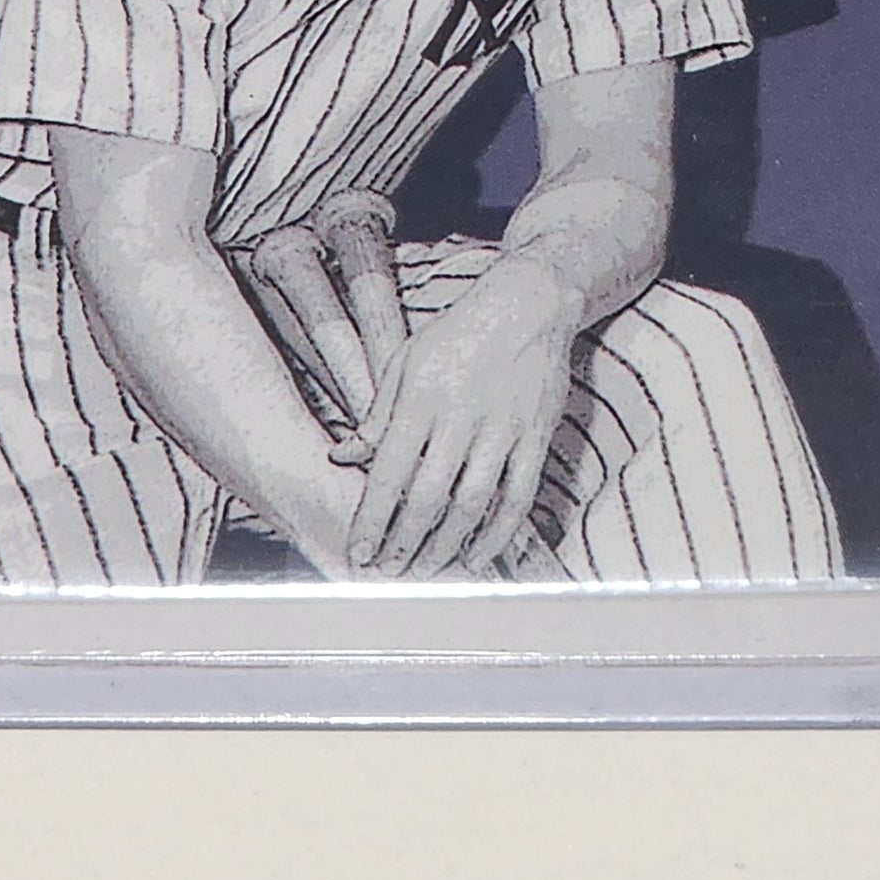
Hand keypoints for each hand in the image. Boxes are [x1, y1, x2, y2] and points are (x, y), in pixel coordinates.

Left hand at [337, 253, 578, 577]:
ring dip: (445, 547)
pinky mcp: (536, 437)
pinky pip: (517, 498)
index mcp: (421, 397)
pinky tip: (476, 557)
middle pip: (428, 497)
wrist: (526, 305)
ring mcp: (502, 428)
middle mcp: (460, 416)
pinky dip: (497, 535)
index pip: (389, 472)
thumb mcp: (406, 362)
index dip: (372, 519)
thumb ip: (377, 415)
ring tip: (426, 572)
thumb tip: (342, 456)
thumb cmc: (457, 334)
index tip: (359, 553)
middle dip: (404, 543)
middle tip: (389, 574)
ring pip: (471, 504)